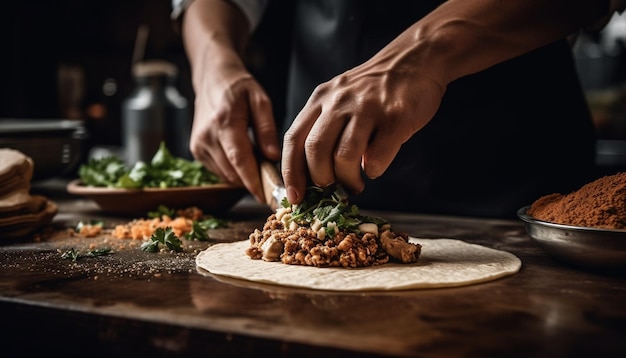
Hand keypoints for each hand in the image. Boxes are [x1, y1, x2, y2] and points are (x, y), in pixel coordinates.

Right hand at [189, 65, 279, 202]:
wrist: (212, 79)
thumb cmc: (239, 88)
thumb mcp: (260, 100)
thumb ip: (267, 129)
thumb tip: (273, 157)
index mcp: (224, 122)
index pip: (239, 159)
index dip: (253, 180)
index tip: (266, 195)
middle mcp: (207, 136)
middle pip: (232, 172)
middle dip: (252, 180)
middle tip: (271, 176)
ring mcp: (198, 145)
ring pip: (225, 175)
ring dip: (243, 175)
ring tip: (257, 160)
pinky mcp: (196, 151)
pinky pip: (219, 171)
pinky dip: (233, 170)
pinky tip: (242, 156)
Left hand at [281, 51, 445, 203]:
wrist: (416, 59)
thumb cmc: (376, 89)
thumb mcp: (340, 98)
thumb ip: (325, 127)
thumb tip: (315, 174)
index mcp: (320, 99)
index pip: (294, 139)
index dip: (291, 172)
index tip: (295, 196)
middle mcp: (339, 101)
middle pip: (315, 150)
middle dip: (320, 179)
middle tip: (331, 189)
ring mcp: (368, 108)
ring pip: (343, 157)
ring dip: (347, 180)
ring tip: (355, 184)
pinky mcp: (395, 118)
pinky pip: (376, 157)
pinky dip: (373, 171)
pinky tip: (375, 166)